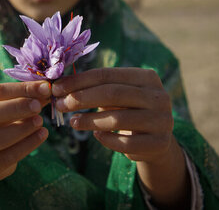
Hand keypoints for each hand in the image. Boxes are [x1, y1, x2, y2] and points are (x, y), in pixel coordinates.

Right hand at [0, 81, 50, 208]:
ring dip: (21, 128)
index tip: (43, 87)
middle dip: (15, 108)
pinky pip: (6, 158)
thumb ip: (20, 101)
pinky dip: (26, 146)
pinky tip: (41, 136)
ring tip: (40, 121)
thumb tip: (44, 90)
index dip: (19, 89)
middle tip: (38, 105)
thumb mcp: (2, 112)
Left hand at [52, 68, 173, 162]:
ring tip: (73, 122)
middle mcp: (158, 96)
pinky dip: (106, 139)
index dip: (79, 81)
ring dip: (89, 121)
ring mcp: (161, 120)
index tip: (57, 87)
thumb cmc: (129, 110)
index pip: (107, 74)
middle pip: (112, 94)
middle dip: (81, 98)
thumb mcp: (117, 94)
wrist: (156, 140)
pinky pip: (125, 143)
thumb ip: (95, 87)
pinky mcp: (159, 143)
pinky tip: (96, 135)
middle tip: (60, 104)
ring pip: (117, 119)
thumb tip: (59, 85)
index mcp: (147, 77)